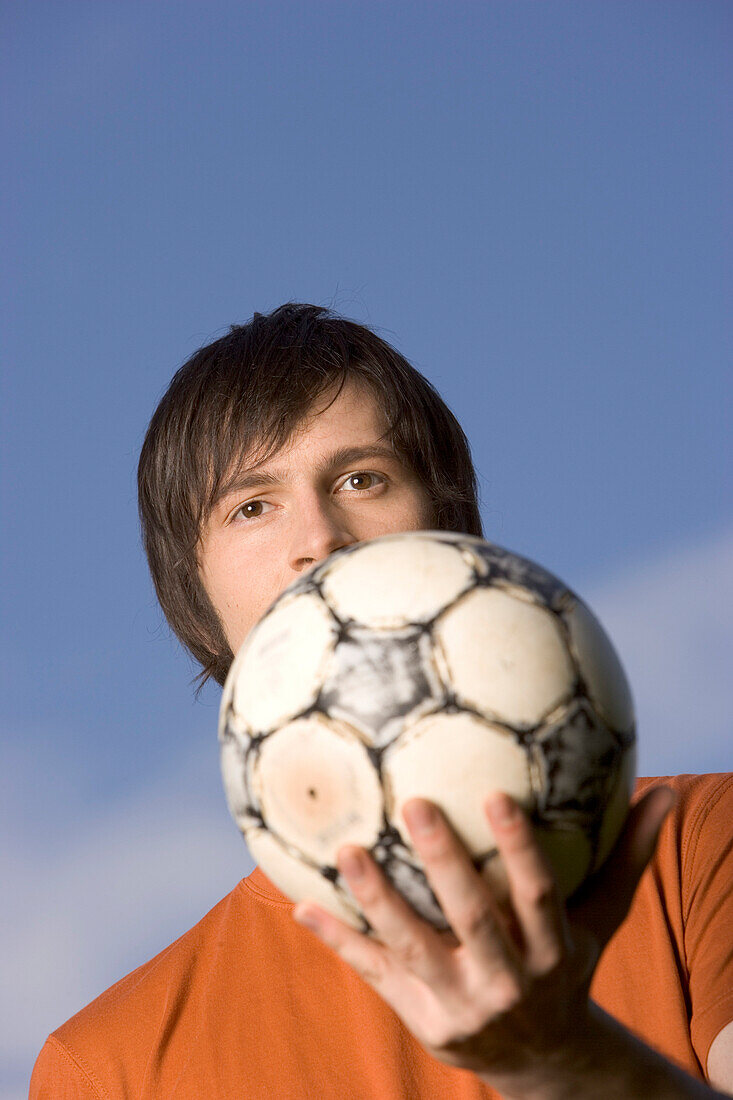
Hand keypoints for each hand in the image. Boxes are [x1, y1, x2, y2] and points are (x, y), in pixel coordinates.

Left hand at [293, 785, 674, 1083]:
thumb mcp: (601, 919)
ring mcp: (459, 1003)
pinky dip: (339, 941)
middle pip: (473, 919)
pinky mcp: (421, 1017)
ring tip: (345, 849)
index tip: (497, 795)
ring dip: (378, 899)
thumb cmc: (567, 966)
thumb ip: (628, 856)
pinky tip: (299, 906)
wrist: (541, 1061)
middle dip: (445, 865)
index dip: (519, 849)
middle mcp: (506, 980)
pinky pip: (374, 974)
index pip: (538, 895)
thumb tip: (666, 790)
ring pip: (413, 947)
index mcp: (551, 950)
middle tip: (414, 804)